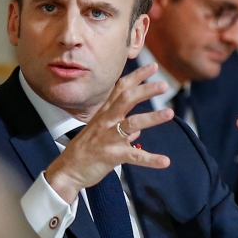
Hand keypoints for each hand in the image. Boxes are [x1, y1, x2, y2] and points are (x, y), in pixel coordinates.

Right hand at [44, 63, 173, 203]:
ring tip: (170, 113)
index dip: (137, 76)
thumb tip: (138, 131)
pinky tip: (165, 161)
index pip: (120, 89)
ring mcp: (108, 138)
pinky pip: (134, 156)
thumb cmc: (84, 151)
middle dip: (145, 90)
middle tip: (163, 84)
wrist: (67, 171)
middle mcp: (106, 122)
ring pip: (132, 124)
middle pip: (126, 99)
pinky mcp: (111, 156)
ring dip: (152, 118)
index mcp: (104, 114)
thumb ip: (120, 128)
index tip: (152, 66)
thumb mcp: (99, 134)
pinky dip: (150, 159)